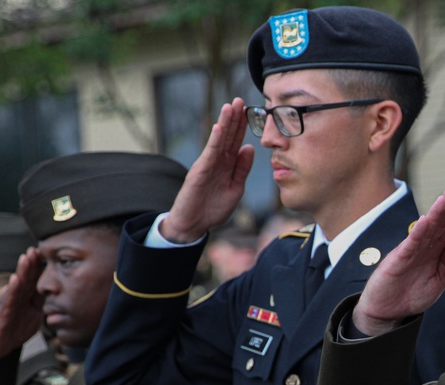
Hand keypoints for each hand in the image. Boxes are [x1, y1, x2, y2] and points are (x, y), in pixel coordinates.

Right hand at [0, 248, 45, 358]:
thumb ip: (41, 303)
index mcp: (25, 299)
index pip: (33, 281)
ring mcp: (9, 306)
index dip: (37, 268)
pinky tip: (15, 280)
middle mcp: (17, 299)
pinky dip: (13, 291)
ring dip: (22, 272)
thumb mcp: (33, 315)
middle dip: (30, 264)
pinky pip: (9, 302)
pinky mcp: (4, 316)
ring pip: (17, 287)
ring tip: (26, 259)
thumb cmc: (14, 328)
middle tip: (35, 249)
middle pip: (25, 279)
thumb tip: (56, 294)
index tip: (43, 253)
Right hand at [160, 98, 255, 242]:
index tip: (250, 110)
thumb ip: (242, 169)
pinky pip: (209, 154)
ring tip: (229, 106)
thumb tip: (249, 148)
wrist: (193, 224)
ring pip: (218, 141)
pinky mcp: (199, 172)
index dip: (242, 127)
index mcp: (227, 165)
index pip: (236, 142)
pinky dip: (214, 141)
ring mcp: (207, 165)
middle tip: (240, 100)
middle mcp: (217, 161)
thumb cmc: (213, 208)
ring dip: (224, 123)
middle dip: (234, 118)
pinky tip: (219, 128)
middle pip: (227, 136)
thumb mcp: (235, 188)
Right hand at [353, 183, 444, 334]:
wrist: (388, 312)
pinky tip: (425, 220)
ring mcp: (410, 252)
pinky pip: (410, 244)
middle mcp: (423, 248)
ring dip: (435, 214)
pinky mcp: (398, 260)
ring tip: (444, 198)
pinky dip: (418, 232)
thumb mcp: (437, 282)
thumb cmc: (412, 296)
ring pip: (425, 229)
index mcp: (434, 252)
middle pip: (437, 223)